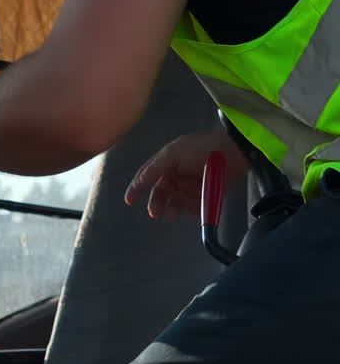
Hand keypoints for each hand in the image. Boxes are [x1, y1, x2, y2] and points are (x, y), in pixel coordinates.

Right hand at [124, 127, 249, 219]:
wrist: (234, 152)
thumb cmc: (201, 149)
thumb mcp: (172, 155)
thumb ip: (153, 170)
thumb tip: (136, 184)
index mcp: (168, 160)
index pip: (148, 176)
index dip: (137, 188)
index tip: (129, 201)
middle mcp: (178, 172)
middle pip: (161, 191)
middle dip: (157, 202)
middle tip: (156, 212)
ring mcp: (192, 184)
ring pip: (176, 201)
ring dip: (172, 208)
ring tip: (173, 213)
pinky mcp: (206, 193)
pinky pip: (193, 206)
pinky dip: (189, 209)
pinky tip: (190, 209)